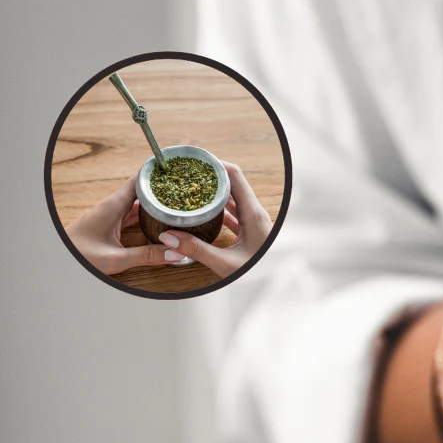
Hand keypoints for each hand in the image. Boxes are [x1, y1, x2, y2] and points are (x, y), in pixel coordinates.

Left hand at [66, 175, 186, 274]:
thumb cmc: (79, 255)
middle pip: (140, 190)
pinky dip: (145, 214)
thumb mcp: (116, 258)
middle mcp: (112, 207)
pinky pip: (131, 214)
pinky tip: (157, 220)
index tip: (174, 169)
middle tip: (183, 186)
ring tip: (175, 202)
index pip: (138, 181)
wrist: (58, 260)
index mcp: (113, 207)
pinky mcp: (108, 224)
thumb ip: (147, 256)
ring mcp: (110, 215)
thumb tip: (175, 253)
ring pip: (136, 202)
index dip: (155, 173)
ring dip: (154, 202)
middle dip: (160, 188)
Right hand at [157, 163, 271, 277]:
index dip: (215, 164)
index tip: (194, 160)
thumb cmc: (259, 274)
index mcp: (253, 213)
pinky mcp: (251, 229)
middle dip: (210, 175)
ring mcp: (254, 220)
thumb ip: (197, 250)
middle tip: (187, 171)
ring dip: (213, 191)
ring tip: (191, 187)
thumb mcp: (225, 263)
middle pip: (232, 183)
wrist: (275, 283)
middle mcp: (255, 212)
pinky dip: (218, 207)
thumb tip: (168, 237)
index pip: (234, 175)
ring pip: (233, 197)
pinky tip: (202, 210)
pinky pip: (234, 211)